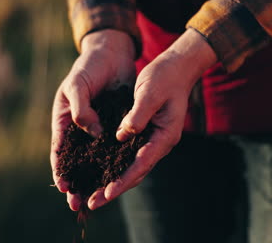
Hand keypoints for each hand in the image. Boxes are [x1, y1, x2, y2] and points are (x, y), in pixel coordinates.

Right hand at [50, 29, 135, 210]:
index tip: (63, 187)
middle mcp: (80, 128)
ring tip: (100, 195)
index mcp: (64, 120)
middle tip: (78, 204)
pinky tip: (120, 174)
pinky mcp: (116, 125)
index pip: (59, 150)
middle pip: (77, 161)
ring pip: (96, 158)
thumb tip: (92, 134)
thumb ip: (81, 109)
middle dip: (77, 182)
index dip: (60, 170)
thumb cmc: (89, 67)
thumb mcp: (78, 85)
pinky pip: (114, 147)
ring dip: (96, 177)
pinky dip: (115, 161)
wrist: (112, 53)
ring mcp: (98, 128)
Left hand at [87, 28, 217, 209]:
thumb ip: (137, 116)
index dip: (122, 180)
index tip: (105, 194)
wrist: (177, 67)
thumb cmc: (165, 77)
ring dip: (114, 181)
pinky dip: (116, 165)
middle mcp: (160, 142)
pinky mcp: (146, 133)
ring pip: (133, 166)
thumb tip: (120, 136)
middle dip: (115, 189)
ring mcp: (154, 139)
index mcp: (165, 136)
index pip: (141, 164)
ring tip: (94, 194)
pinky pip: (130, 154)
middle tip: (93, 203)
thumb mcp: (149, 93)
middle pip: (136, 172)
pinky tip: (101, 170)